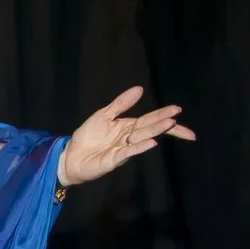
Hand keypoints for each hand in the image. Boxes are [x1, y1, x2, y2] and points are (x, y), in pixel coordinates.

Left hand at [59, 87, 194, 186]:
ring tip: (170, 124)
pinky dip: (140, 147)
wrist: (71, 156)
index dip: (163, 115)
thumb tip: (140, 89)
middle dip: (164, 123)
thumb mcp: (103, 115)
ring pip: (143, 138)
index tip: (177, 109)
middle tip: (176, 117)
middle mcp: (129, 138)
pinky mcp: (115, 159)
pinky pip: (130, 152)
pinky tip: (152, 143)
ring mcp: (124, 149)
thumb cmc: (88, 136)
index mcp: (128, 127)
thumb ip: (121, 104)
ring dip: (156, 131)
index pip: (150, 119)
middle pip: (150, 128)